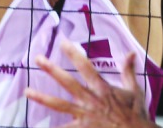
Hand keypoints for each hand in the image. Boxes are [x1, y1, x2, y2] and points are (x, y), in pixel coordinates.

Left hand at [25, 41, 158, 127]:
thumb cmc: (135, 113)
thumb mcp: (135, 90)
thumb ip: (128, 71)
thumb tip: (130, 52)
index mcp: (102, 88)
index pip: (85, 67)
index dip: (74, 54)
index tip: (63, 43)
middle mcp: (91, 100)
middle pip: (68, 82)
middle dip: (52, 70)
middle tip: (38, 59)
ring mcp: (84, 115)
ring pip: (59, 105)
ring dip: (42, 98)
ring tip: (27, 92)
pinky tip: (37, 127)